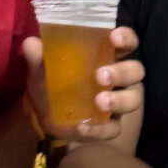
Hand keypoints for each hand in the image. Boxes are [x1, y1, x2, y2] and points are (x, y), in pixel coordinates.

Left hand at [23, 27, 142, 145]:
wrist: (45, 117)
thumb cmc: (53, 83)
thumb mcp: (42, 69)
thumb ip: (38, 58)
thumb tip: (31, 44)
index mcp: (107, 55)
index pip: (127, 42)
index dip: (126, 38)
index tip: (114, 38)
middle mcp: (120, 77)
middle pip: (136, 70)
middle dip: (122, 72)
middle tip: (100, 76)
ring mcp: (119, 102)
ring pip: (133, 99)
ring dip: (118, 100)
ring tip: (99, 101)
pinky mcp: (111, 125)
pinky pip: (114, 128)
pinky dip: (99, 129)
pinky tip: (83, 127)